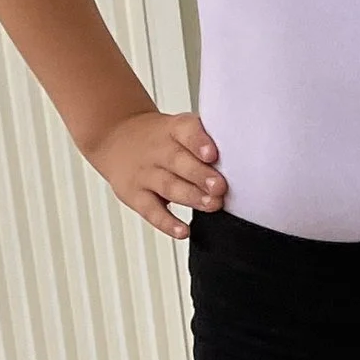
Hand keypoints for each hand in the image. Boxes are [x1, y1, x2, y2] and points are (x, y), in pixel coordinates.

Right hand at [87, 108, 224, 237]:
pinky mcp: (135, 195)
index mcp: (173, 130)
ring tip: (212, 205)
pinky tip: (183, 231)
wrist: (115, 137)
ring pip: (169, 186)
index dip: (199, 142)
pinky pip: (151, 211)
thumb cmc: (160, 138)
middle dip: (201, 175)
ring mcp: (145, 174)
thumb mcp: (178, 128)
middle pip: (179, 162)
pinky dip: (167, 223)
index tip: (213, 154)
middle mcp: (158, 150)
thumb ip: (205, 143)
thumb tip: (244, 161)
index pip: (186, 131)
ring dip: (192, 197)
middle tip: (221, 187)